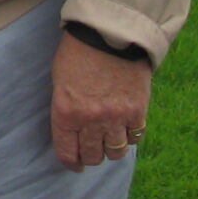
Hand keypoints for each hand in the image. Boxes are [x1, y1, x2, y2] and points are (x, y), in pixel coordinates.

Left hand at [50, 32, 152, 171]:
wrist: (109, 34)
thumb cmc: (77, 53)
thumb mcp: (60, 81)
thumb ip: (66, 109)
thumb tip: (72, 131)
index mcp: (66, 112)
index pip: (67, 152)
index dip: (71, 163)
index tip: (74, 165)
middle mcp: (91, 120)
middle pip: (92, 156)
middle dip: (90, 158)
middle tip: (91, 154)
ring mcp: (116, 117)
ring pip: (116, 152)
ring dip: (111, 150)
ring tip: (109, 142)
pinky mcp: (138, 111)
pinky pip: (135, 138)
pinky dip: (130, 137)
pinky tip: (125, 129)